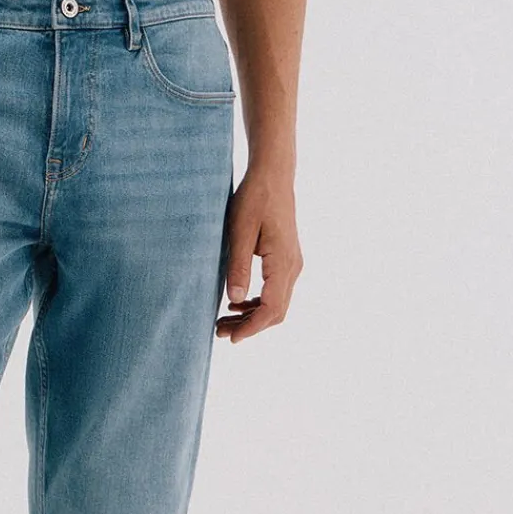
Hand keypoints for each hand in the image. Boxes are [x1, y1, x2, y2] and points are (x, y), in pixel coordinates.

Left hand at [215, 156, 302, 342]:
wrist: (273, 175)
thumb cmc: (255, 198)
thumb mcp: (240, 232)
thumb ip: (238, 267)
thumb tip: (233, 300)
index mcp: (283, 263)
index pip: (270, 309)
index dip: (251, 328)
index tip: (230, 338)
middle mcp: (293, 267)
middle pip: (276, 312)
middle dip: (249, 326)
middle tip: (219, 332)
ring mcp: (292, 263)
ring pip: (276, 303)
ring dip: (252, 316)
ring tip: (224, 321)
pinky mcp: (286, 259)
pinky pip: (276, 290)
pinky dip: (257, 302)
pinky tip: (236, 302)